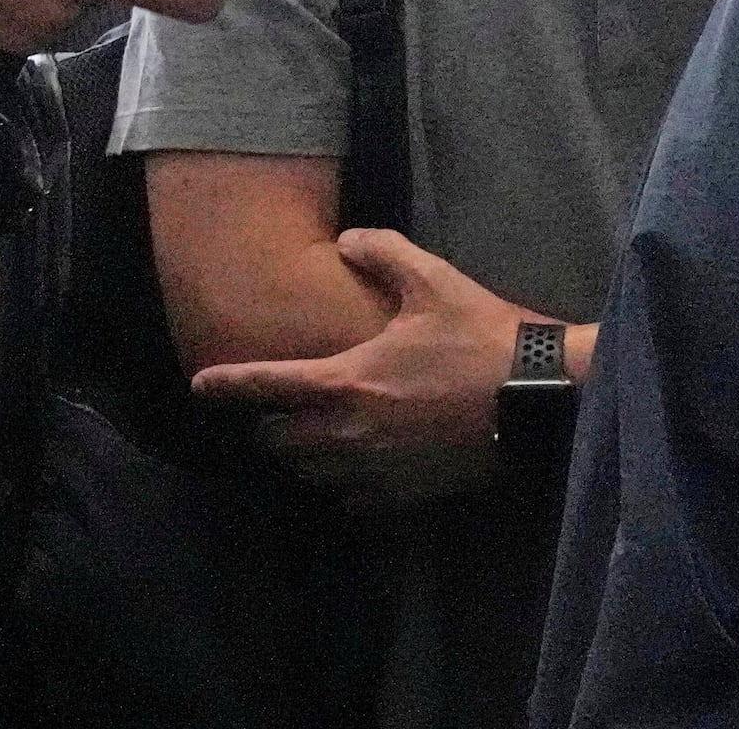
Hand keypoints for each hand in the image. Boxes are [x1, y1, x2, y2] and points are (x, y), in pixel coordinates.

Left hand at [187, 229, 588, 508]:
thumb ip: (382, 252)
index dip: (227, 383)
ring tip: (311, 436)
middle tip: (276, 406)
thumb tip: (347, 239)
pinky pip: (348, 499)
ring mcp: (373, 470)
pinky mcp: (401, 494)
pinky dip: (340, 483)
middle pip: (277, 440)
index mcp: (346, 381)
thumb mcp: (433, 280)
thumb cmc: (482, 338)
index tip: (201, 385)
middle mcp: (348, 433)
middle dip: (268, 423)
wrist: (537, 401)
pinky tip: (355, 466)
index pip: (266, 385)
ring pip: (308, 474)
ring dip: (301, 455)